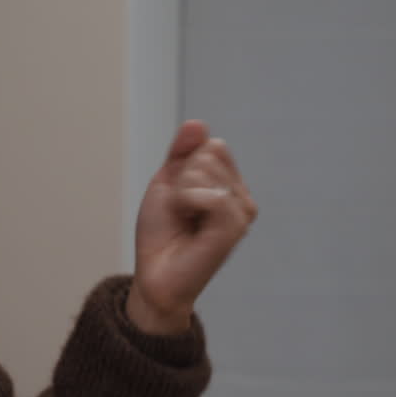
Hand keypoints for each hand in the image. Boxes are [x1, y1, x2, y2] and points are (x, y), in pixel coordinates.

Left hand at [127, 120, 257, 333]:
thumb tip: (197, 123)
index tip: (177, 197)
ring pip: (207, 169)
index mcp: (230, 185)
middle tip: (179, 212)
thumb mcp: (166, 182)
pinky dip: (188, 203)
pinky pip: (211, 193)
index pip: (211, 144)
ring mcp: (242, 212)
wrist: (154, 273)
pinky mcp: (235, 227)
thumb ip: (182, 151)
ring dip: (181, 193)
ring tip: (185, 220)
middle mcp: (242, 198)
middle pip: (209, 152)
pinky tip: (190, 225)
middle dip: (181, 179)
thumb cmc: (161, 233)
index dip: (183, 166)